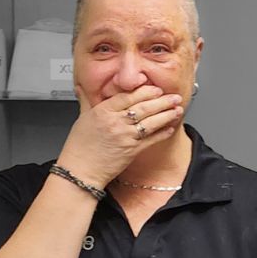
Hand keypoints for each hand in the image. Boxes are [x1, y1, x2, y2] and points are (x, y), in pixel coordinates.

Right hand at [57, 84, 184, 186]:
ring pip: (151, 122)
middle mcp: (115, 123)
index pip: (128, 96)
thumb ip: (85, 100)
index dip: (145, 92)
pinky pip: (151, 139)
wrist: (80, 171)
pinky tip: (170, 127)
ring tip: (177, 109)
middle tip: (174, 96)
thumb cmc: (79, 147)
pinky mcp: (131, 151)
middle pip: (143, 107)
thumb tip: (81, 86)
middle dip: (162, 101)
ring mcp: (125, 137)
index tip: (156, 89)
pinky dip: (162, 133)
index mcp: (102, 112)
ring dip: (167, 115)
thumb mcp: (81, 118)